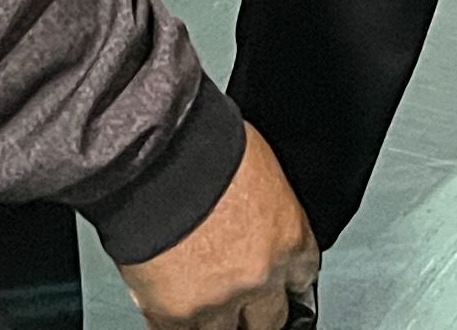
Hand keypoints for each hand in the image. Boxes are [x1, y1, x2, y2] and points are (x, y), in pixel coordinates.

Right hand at [122, 122, 319, 329]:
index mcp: (288, 237)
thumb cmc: (203, 145)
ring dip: (215, 318)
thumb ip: (262, 203)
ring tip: (202, 301)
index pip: (302, 277)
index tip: (278, 282)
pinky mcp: (175, 313)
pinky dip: (176, 322)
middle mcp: (260, 276)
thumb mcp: (256, 164)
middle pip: (270, 319)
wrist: (155, 158)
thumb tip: (252, 209)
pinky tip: (172, 307)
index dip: (286, 278)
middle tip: (242, 297)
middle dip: (257, 310)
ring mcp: (218, 301)